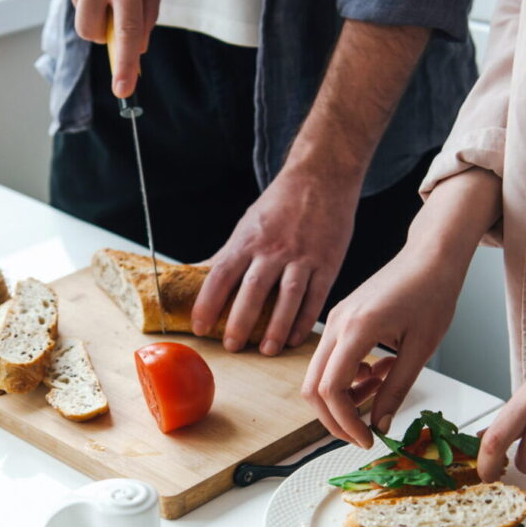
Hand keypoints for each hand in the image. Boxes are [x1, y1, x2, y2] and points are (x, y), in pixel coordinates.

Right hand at [70, 0, 160, 96]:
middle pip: (91, 33)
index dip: (125, 64)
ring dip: (95, 16)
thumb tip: (138, 48)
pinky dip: (87, 1)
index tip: (122, 90)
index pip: (127, 31)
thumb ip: (148, 13)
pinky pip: (74, 3)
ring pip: (81, 21)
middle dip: (103, 35)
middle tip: (115, 12)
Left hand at [191, 165, 358, 356]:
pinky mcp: (328, 262)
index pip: (221, 275)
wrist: (322, 176)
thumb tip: (197, 275)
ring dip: (276, 327)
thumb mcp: (248, 225)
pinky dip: (305, 321)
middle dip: (240, 322)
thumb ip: (228, 254)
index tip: (199, 327)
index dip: (207, 303)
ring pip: (287, 297)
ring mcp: (302, 257)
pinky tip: (295, 339)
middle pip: (253, 291)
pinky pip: (315, 297)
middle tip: (231, 346)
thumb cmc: (280, 204)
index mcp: (248, 240)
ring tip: (265, 350)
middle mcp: (274, 249)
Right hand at [301, 245, 464, 446]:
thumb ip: (397, 390)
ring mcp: (334, 321)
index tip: (366, 439)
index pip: (332, 389)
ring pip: (318, 376)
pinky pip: (330, 359)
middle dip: (334, 418)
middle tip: (361, 434)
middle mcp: (337, 324)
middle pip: (313, 387)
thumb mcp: (421, 349)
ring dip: (343, 397)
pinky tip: (377, 372)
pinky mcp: (339, 321)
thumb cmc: (433, 291)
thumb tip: (380, 425)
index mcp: (357, 329)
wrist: (431, 255)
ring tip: (379, 394)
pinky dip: (347, 378)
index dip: (346, 422)